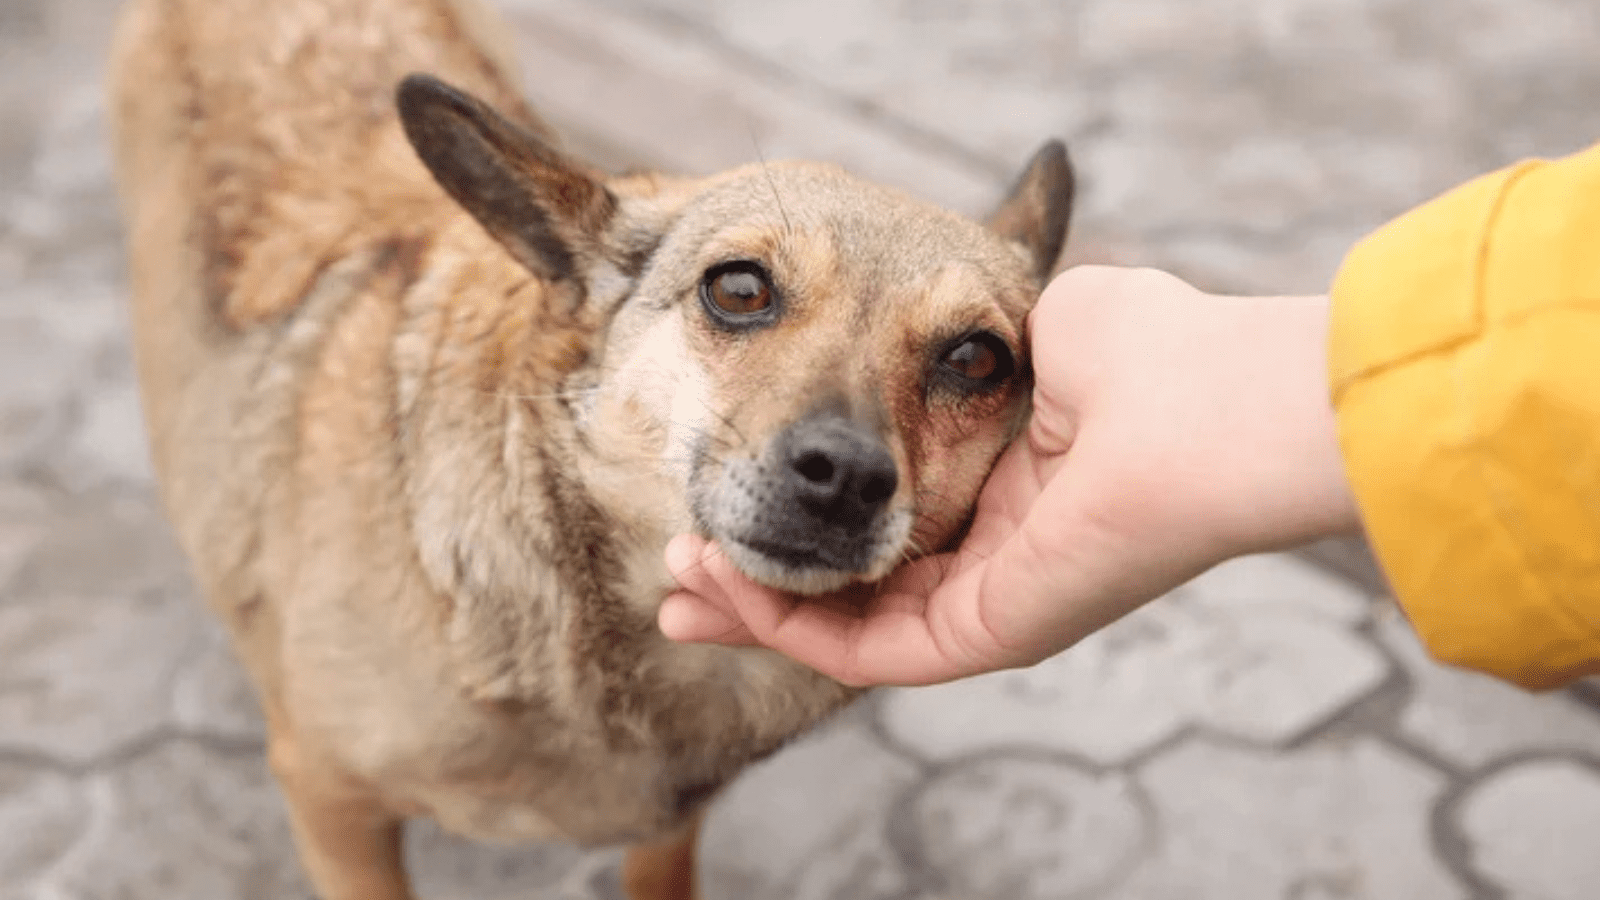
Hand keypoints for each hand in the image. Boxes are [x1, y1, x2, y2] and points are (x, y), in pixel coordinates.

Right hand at [660, 266, 1360, 685]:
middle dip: (756, 579)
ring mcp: (990, 602)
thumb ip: (960, 337)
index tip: (728, 491)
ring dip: (755, 606)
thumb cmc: (1150, 349)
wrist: (1211, 404)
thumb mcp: (1027, 319)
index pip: (877, 517)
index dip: (801, 511)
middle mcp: (994, 553)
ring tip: (677, 581)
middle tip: (678, 563)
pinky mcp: (988, 635)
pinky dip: (790, 624)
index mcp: (1004, 484)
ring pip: (846, 627)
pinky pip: (869, 652)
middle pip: (848, 585)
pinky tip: (726, 585)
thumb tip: (924, 311)